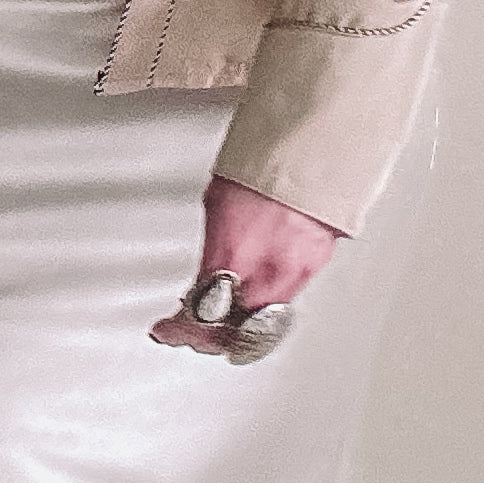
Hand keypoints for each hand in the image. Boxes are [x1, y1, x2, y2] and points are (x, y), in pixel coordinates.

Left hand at [151, 174, 345, 356]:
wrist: (309, 148)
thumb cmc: (263, 164)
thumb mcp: (217, 205)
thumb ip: (214, 250)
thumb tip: (207, 274)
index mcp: (233, 254)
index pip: (201, 315)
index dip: (180, 330)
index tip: (166, 330)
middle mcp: (267, 270)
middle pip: (235, 330)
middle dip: (210, 334)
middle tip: (193, 330)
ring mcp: (296, 270)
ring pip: (264, 319)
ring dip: (240, 322)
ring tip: (223, 314)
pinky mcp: (317, 264)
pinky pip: (287, 297)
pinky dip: (267, 301)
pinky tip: (256, 293)